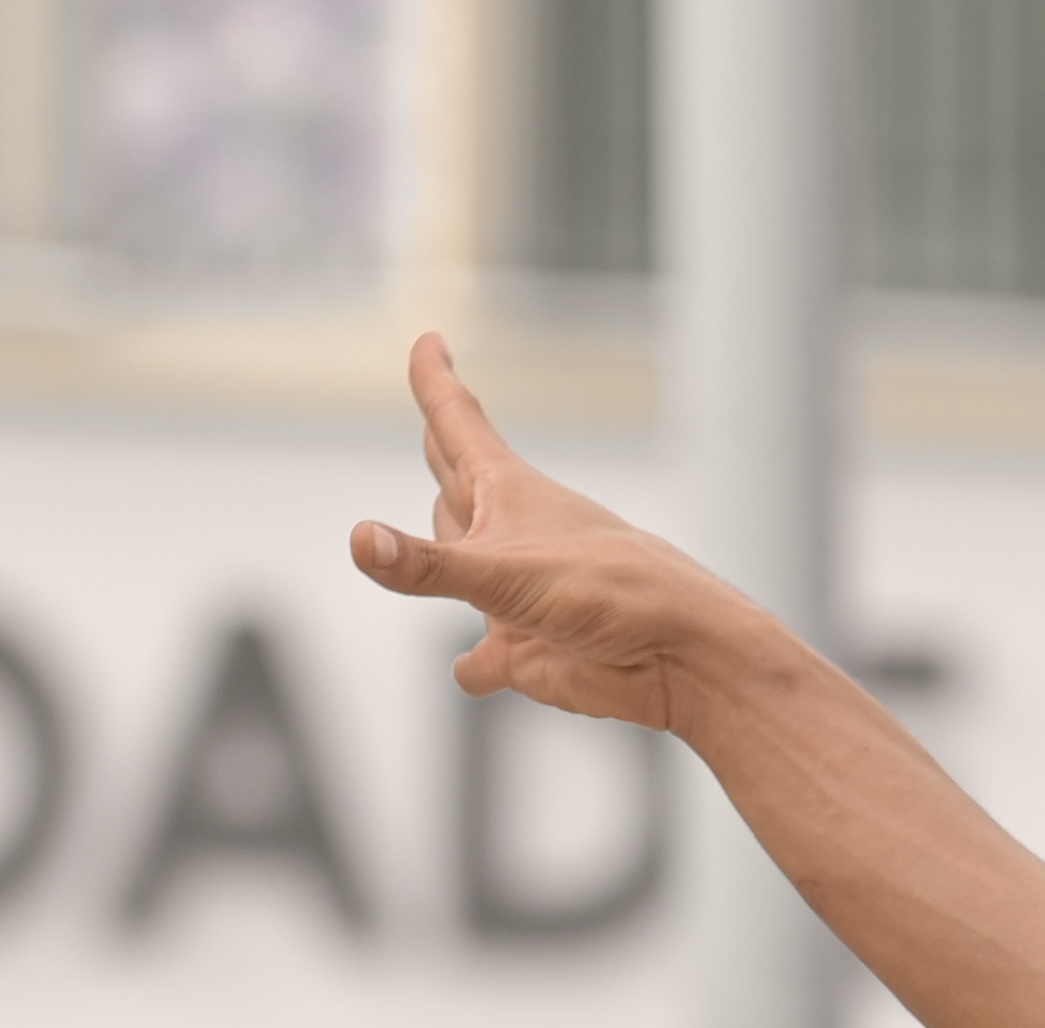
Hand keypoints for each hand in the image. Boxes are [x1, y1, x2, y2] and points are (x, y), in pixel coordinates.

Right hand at [347, 337, 747, 731]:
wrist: (684, 658)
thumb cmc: (612, 593)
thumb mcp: (506, 573)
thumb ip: (427, 565)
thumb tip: (360, 541)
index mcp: (510, 495)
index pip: (458, 423)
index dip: (437, 382)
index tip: (431, 341)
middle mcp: (513, 538)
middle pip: (458, 488)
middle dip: (445, 459)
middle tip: (438, 431)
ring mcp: (521, 596)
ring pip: (465, 571)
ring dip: (447, 564)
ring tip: (436, 549)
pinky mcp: (532, 652)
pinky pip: (485, 658)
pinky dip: (476, 665)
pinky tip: (474, 670)